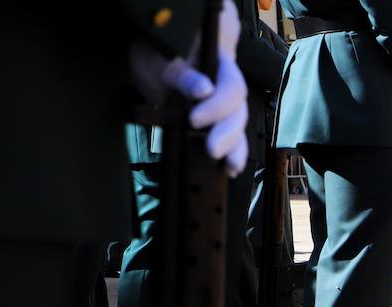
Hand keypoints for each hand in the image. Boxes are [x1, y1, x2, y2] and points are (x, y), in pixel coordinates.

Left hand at [128, 0, 248, 175]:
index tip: (194, 120)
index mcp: (219, 59)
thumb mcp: (160, 59)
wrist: (154, 61)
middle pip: (238, 109)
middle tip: (212, 149)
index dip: (219, 104)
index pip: (231, 84)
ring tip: (229, 165)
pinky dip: (233, 152)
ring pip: (238, 123)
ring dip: (235, 146)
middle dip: (227, 132)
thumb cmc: (155, 55)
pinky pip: (234, 135)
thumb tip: (203, 89)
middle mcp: (228, 81)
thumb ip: (182, 74)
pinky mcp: (220, 118)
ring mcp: (226, 101)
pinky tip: (230, 167)